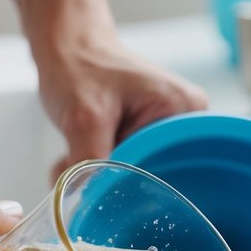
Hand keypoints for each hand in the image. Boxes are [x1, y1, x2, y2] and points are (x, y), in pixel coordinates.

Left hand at [35, 36, 207, 178]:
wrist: (64, 43)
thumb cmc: (78, 65)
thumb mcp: (84, 118)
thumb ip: (90, 165)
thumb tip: (86, 207)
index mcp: (186, 112)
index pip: (173, 169)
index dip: (134, 184)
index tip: (103, 184)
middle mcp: (183, 121)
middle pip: (153, 175)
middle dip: (110, 179)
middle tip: (76, 168)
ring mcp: (165, 128)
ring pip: (132, 173)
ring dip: (97, 173)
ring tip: (73, 151)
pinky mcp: (145, 134)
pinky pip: (124, 165)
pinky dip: (95, 166)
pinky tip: (77, 151)